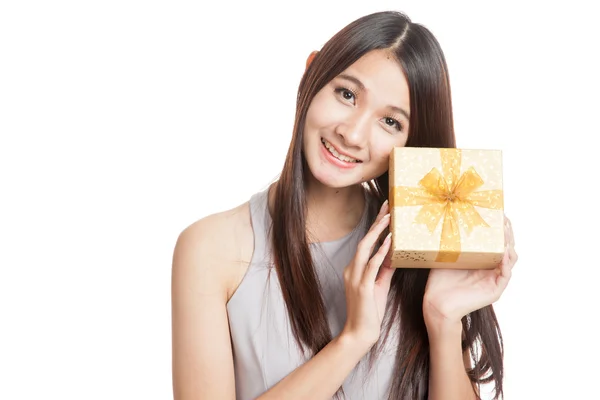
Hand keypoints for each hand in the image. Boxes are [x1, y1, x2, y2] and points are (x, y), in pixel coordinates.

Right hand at [341, 200, 395, 347]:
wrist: (359, 333)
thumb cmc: (369, 311)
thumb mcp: (379, 286)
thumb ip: (385, 270)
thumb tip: (394, 254)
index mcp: (354, 269)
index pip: (365, 243)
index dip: (375, 226)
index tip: (385, 212)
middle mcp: (351, 269)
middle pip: (364, 240)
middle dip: (376, 222)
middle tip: (388, 206)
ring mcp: (355, 277)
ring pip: (365, 248)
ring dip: (378, 232)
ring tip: (389, 218)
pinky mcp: (362, 286)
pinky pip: (372, 265)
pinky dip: (381, 252)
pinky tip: (390, 242)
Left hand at [423, 215, 517, 326]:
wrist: (436, 303)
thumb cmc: (439, 281)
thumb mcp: (446, 256)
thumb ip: (451, 242)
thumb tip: (446, 218)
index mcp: (482, 260)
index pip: (495, 242)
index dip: (499, 229)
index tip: (498, 213)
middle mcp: (491, 269)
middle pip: (507, 248)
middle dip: (507, 233)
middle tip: (504, 219)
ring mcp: (494, 280)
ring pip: (510, 260)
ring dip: (509, 245)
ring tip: (506, 232)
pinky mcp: (495, 291)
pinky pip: (505, 275)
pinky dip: (507, 263)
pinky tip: (506, 252)